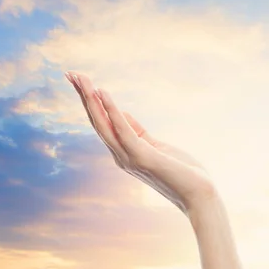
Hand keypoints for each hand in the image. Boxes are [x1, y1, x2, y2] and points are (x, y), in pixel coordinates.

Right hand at [65, 71, 216, 214]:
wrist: (198, 195)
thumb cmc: (182, 172)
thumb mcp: (156, 146)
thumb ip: (138, 132)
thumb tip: (121, 113)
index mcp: (124, 153)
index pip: (102, 124)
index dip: (90, 102)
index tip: (80, 81)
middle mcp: (121, 156)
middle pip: (97, 122)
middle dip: (83, 97)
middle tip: (70, 73)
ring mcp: (129, 158)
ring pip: (103, 124)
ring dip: (91, 100)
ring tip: (81, 79)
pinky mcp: (142, 157)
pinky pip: (123, 130)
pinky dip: (112, 111)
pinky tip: (103, 93)